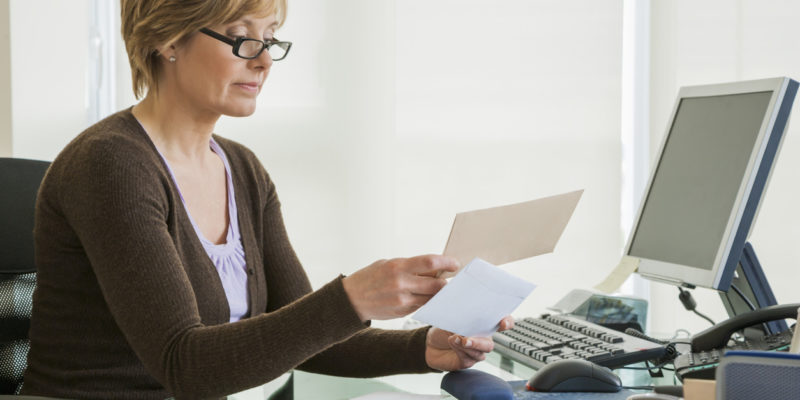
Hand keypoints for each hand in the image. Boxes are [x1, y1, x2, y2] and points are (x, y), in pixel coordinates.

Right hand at [342, 255, 458, 320]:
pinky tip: (423, 295)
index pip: (430, 263)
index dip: (447, 263)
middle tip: (449, 278)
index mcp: (398, 267)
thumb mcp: (388, 264)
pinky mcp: (402, 312)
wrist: (352, 299)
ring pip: (431, 298)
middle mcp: (401, 284)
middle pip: (436, 285)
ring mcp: (402, 301)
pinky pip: (422, 305)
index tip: (455, 264)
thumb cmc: (371, 277)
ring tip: (437, 287)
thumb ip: (411, 266)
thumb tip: (435, 268)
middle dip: (446, 282)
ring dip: (437, 293)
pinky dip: (426, 300)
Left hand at [425, 316, 514, 370]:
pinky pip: (468, 359)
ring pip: (479, 353)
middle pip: (489, 344)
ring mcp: (475, 352)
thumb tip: (464, 309)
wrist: (430, 343)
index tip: (503, 323)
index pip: (503, 323)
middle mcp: (483, 340)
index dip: (507, 323)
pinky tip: (453, 343)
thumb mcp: (453, 317)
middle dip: (479, 342)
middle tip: (466, 339)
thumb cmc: (444, 327)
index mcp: (484, 326)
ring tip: (454, 339)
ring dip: (466, 346)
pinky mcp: (467, 362)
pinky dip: (459, 351)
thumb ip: (463, 315)